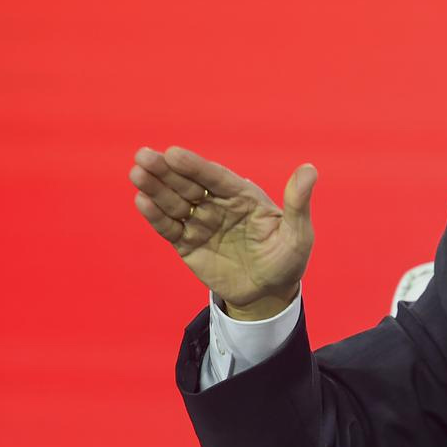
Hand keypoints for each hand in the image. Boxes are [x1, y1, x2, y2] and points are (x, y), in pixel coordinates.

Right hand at [129, 146, 316, 319]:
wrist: (270, 293)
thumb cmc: (287, 258)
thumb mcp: (298, 233)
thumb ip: (298, 203)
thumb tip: (310, 168)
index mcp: (244, 196)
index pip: (216, 177)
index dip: (196, 166)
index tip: (174, 153)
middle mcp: (219, 205)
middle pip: (189, 184)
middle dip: (167, 171)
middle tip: (143, 155)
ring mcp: (201, 223)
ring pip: (175, 203)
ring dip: (155, 188)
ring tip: (136, 173)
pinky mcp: (188, 244)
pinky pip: (170, 228)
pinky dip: (156, 216)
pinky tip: (142, 201)